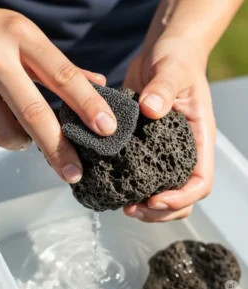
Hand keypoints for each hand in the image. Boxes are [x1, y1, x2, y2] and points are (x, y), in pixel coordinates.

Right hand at [0, 1, 116, 183]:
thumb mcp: (26, 36)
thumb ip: (62, 65)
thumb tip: (99, 83)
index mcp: (21, 37)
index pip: (63, 76)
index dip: (88, 104)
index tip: (106, 128)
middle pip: (34, 114)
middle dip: (59, 150)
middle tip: (74, 173)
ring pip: (5, 135)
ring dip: (21, 140)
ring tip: (18, 123)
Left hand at [123, 37, 215, 221]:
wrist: (163, 52)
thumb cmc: (176, 59)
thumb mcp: (173, 70)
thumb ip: (164, 88)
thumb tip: (151, 109)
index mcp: (198, 138)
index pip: (200, 182)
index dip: (181, 198)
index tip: (154, 199)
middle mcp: (183, 149)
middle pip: (181, 196)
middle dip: (159, 210)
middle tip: (131, 209)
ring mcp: (164, 150)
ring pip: (162, 190)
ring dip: (145, 205)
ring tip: (123, 205)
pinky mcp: (145, 145)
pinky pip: (142, 174)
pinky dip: (132, 186)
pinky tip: (115, 186)